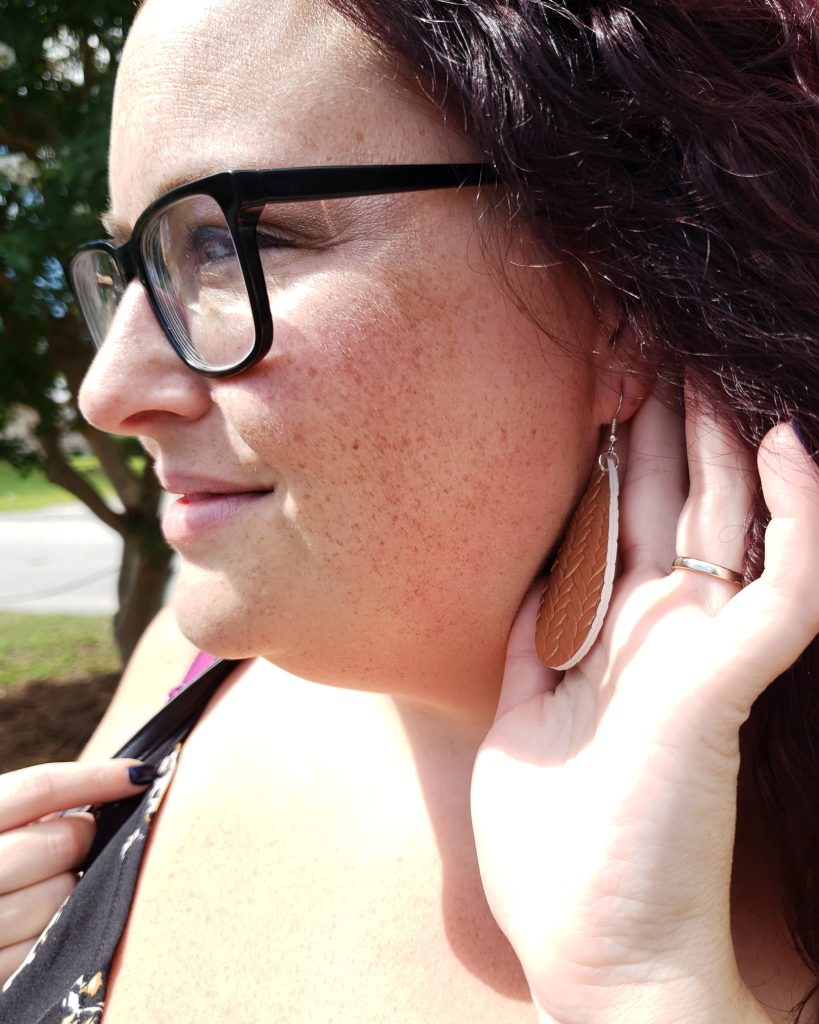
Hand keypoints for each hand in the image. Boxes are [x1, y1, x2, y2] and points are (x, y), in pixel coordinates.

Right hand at [0, 760, 154, 985]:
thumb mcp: (0, 831)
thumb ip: (34, 813)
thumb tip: (114, 785)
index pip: (37, 789)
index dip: (94, 778)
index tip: (138, 774)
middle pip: (60, 842)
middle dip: (82, 839)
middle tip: (80, 843)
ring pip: (63, 894)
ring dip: (74, 889)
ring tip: (53, 887)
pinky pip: (54, 946)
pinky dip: (63, 932)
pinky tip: (51, 926)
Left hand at [471, 396, 818, 1023]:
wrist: (601, 956)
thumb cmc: (558, 855)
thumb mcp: (520, 725)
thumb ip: (530, 650)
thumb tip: (523, 588)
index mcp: (613, 642)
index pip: (619, 524)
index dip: (613, 457)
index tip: (599, 393)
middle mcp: (664, 633)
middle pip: (670, 503)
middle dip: (665, 426)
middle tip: (654, 346)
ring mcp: (702, 650)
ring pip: (729, 519)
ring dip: (724, 440)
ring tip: (710, 366)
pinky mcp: (730, 677)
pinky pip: (787, 579)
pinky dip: (798, 512)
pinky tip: (782, 442)